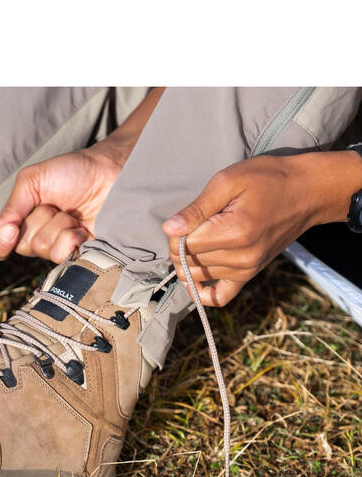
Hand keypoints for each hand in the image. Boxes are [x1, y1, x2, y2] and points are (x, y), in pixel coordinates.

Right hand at [0, 87, 164, 261]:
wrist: (113, 171)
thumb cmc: (74, 171)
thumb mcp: (34, 180)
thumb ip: (12, 207)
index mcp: (26, 221)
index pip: (2, 245)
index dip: (2, 243)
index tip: (10, 230)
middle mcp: (41, 237)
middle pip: (23, 247)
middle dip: (39, 222)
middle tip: (56, 206)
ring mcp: (63, 247)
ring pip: (44, 250)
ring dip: (58, 227)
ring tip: (73, 213)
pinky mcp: (83, 255)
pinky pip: (65, 258)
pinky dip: (71, 240)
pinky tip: (82, 228)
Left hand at [162, 151, 361, 306]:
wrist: (307, 192)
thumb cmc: (267, 180)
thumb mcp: (228, 181)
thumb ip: (197, 208)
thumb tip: (169, 229)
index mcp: (233, 233)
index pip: (182, 245)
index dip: (175, 232)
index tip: (186, 218)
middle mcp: (240, 257)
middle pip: (187, 262)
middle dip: (179, 246)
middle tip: (192, 226)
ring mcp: (246, 269)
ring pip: (196, 276)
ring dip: (188, 262)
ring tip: (200, 241)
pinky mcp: (249, 275)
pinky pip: (218, 297)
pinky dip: (202, 292)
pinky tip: (195, 279)